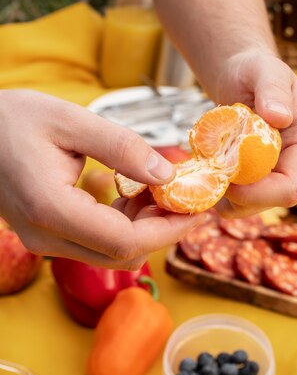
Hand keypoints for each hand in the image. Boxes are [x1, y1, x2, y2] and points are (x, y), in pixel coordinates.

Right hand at [0, 90, 207, 268]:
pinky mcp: (48, 235)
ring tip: (161, 189)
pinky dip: (124, 224)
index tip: (200, 210)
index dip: (169, 230)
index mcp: (51, 208)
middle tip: (187, 197)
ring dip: (144, 228)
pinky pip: (96, 243)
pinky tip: (135, 193)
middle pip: (122, 255)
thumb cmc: (13, 119)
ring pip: (111, 253)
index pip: (124, 242)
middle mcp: (46, 236)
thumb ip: (121, 147)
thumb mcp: (71, 120)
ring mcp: (45, 241)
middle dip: (162, 230)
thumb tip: (167, 174)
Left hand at [214, 51, 296, 215]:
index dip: (259, 192)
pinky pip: (238, 200)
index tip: (226, 178)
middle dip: (238, 196)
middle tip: (208, 172)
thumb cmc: (256, 70)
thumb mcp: (265, 70)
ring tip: (206, 166)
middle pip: (272, 201)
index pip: (292, 186)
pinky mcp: (258, 179)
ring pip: (252, 206)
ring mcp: (277, 174)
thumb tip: (279, 116)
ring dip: (225, 196)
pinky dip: (219, 191)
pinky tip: (207, 168)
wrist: (243, 77)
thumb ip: (273, 89)